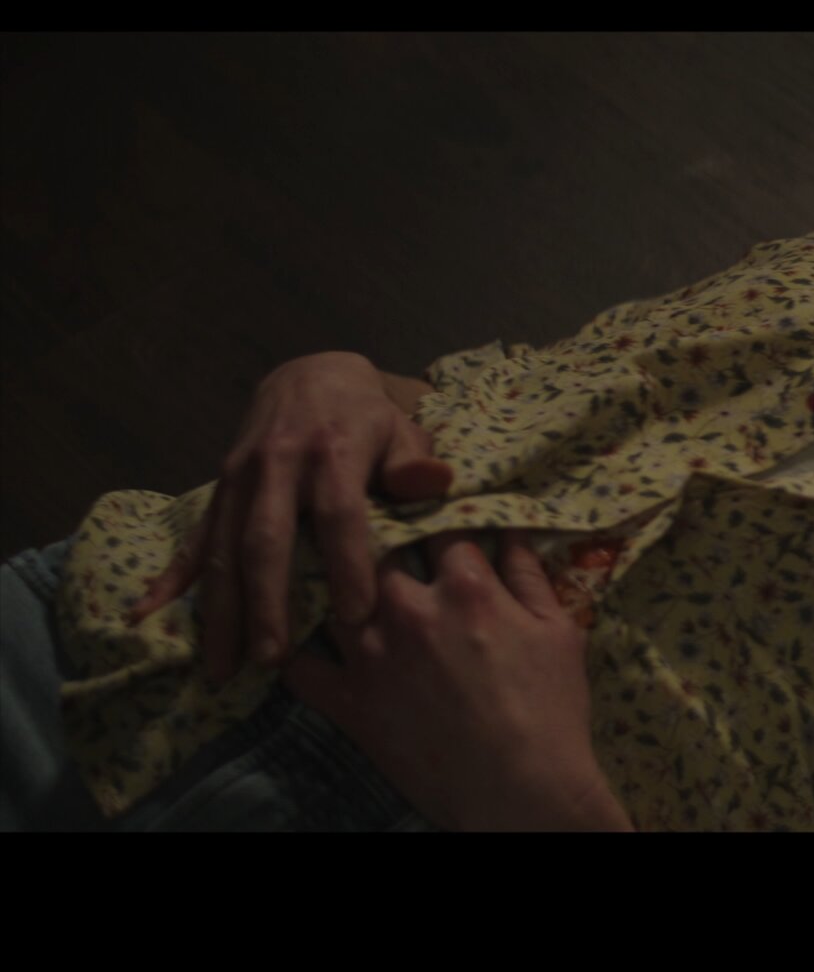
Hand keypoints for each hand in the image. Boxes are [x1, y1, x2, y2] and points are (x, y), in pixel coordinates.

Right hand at [129, 352, 453, 683]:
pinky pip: (195, 538)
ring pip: (224, 550)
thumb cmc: (369, 418)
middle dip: (266, 602)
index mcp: (332, 453)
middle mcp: (277, 466)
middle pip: (267, 540)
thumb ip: (413, 463)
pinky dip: (173, 578)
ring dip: (221, 610)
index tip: (356, 615)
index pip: (339, 514)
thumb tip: (435, 482)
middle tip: (272, 658)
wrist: (311, 376)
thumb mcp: (399, 428)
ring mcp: (240, 479)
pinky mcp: (219, 490)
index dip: (347, 564)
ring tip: (223, 666)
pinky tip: (149, 616)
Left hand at [283, 530, 631, 831]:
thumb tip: (510, 530)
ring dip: (336, 588)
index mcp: (466, 588)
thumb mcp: (559, 632)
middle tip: (379, 545)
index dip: (434, 519)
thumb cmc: (551, 710)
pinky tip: (311, 645)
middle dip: (379, 543)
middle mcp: (410, 611)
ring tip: (340, 585)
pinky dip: (300, 650)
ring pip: (330, 595)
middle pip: (376, 549)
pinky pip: (300, 665)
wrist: (521, 790)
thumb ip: (529, 576)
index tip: (430, 521)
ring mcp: (371, 657)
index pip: (438, 527)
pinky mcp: (348, 702)